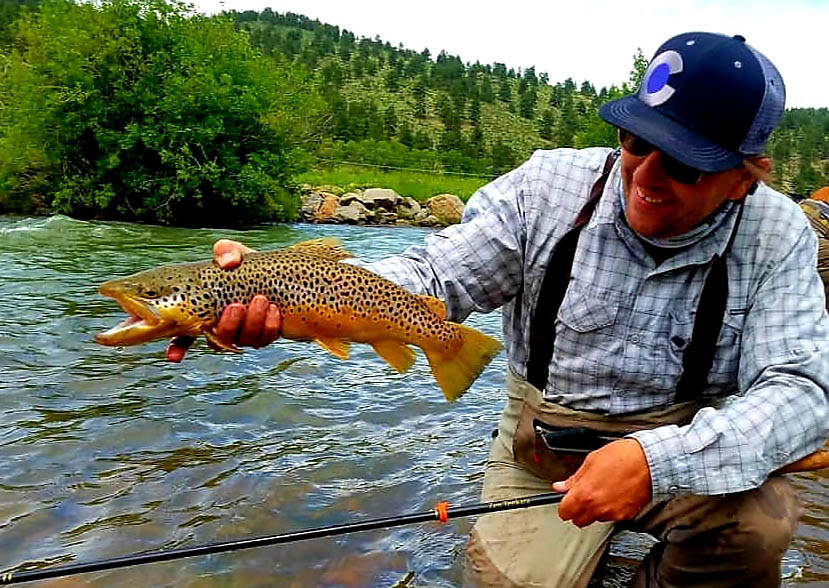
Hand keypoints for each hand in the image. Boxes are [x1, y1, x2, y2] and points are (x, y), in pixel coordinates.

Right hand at [165, 240, 281, 361]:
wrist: (277, 274)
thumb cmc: (246, 266)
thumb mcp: (233, 254)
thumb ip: (225, 252)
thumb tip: (228, 262)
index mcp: (204, 312)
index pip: (183, 336)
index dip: (177, 348)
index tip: (175, 356)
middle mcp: (222, 327)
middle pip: (219, 340)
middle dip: (228, 325)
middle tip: (236, 306)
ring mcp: (244, 334)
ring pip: (244, 340)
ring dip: (252, 322)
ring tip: (261, 300)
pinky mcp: (265, 335)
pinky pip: (266, 339)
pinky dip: (270, 326)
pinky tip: (274, 310)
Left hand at [552, 438, 651, 527]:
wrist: (650, 461)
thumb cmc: (622, 457)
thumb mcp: (591, 461)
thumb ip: (574, 479)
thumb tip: (561, 486)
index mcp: (584, 494)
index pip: (564, 512)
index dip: (564, 505)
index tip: (566, 500)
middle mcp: (598, 508)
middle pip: (579, 521)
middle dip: (578, 511)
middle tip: (582, 497)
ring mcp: (613, 513)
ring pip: (596, 519)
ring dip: (595, 510)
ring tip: (602, 491)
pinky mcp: (626, 516)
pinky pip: (612, 517)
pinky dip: (610, 510)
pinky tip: (614, 495)